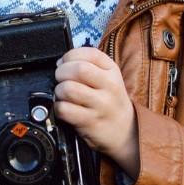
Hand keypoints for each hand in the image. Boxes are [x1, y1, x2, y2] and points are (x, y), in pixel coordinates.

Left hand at [53, 47, 139, 179]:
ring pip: (68, 89)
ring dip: (58, 91)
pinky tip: (64, 108)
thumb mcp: (108, 78)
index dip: (70, 56)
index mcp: (112, 70)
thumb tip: (61, 63)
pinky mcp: (90, 122)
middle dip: (61, 72)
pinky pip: (64, 109)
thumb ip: (88, 65)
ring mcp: (100, 105)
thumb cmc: (109, 100)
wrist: (125, 131)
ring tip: (63, 95)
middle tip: (61, 79)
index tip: (65, 63)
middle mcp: (109, 86)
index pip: (89, 53)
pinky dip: (58, 108)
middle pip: (78, 69)